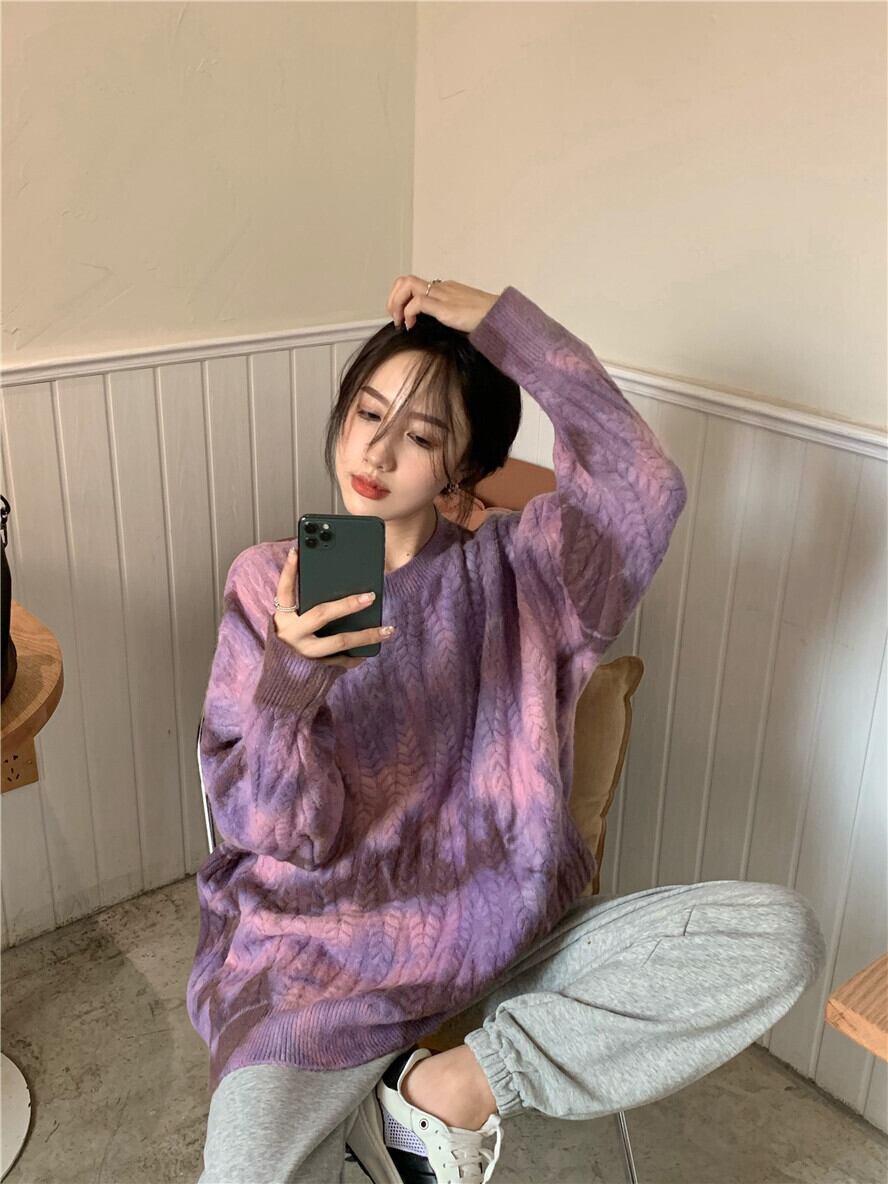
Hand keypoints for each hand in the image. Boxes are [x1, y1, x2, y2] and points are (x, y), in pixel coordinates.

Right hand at [272, 549, 395, 669]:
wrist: (282, 680)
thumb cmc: (292, 640)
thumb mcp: (292, 621)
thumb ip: (305, 605)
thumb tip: (336, 584)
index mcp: (282, 618)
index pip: (284, 591)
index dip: (288, 570)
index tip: (297, 550)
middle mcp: (291, 635)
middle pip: (321, 615)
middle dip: (347, 604)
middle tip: (371, 596)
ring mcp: (305, 652)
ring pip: (340, 641)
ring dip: (366, 635)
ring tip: (388, 629)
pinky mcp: (318, 667)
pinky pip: (343, 659)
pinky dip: (358, 654)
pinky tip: (373, 648)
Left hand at [387, 276, 499, 333]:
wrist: (501, 317)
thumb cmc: (486, 320)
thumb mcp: (462, 317)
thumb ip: (449, 318)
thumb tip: (436, 330)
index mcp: (446, 289)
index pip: (415, 285)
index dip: (402, 298)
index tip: (402, 316)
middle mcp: (442, 288)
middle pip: (406, 280)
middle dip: (394, 298)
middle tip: (395, 317)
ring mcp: (443, 295)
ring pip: (407, 285)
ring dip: (396, 302)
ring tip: (400, 321)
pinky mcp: (445, 307)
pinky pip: (417, 302)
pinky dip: (408, 313)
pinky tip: (411, 326)